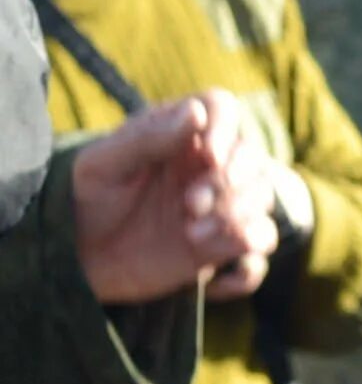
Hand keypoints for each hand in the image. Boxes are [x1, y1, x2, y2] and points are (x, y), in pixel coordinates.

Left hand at [68, 93, 267, 301]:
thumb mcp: (103, 165)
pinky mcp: (224, 244)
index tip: (209, 157)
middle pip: (253, 159)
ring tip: (192, 236)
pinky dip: (247, 262)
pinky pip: (260, 247)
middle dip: (230, 184)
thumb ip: (148, 138)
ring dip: (236, 219)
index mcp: (179, 136)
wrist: (78, 259)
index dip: (226, 128)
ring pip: (261, 201)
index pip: (222, 109)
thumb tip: (197, 113)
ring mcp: (221, 205)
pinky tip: (214, 273)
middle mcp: (207, 166)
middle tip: (190, 205)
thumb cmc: (87, 201)